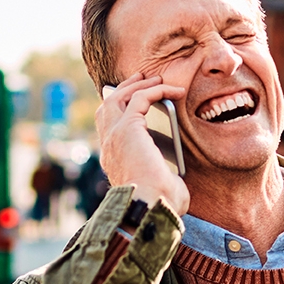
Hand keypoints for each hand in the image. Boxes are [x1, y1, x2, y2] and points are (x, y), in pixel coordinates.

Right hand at [96, 72, 189, 217]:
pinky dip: (157, 90)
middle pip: (108, 106)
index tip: (134, 101)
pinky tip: (174, 90)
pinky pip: (140, 98)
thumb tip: (176, 175)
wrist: (148, 206)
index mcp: (112, 160)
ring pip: (120, 97)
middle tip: (141, 79)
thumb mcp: (160, 186)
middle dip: (124, 89)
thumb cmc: (158, 205)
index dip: (119, 111)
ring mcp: (115, 135)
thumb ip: (164, 176)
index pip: (108, 128)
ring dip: (138, 85)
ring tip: (156, 78)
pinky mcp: (128, 128)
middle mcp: (109, 146)